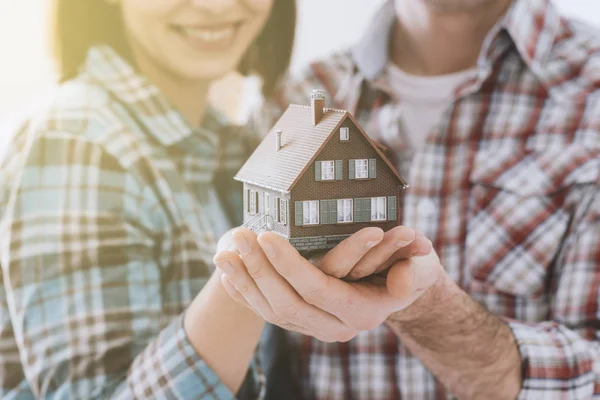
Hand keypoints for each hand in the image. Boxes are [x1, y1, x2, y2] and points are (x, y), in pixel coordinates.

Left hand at [213, 227, 441, 341]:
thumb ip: (416, 270)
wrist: (398, 290)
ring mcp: (317, 327)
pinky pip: (267, 313)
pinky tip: (226, 274)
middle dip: (260, 269)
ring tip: (222, 252)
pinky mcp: (303, 322)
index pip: (318, 290)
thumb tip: (402, 281)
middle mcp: (336, 327)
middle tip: (240, 235)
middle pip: (288, 303)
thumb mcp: (421, 265)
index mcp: (361, 312)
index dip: (289, 264)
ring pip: (272, 311)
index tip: (266, 235)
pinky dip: (245, 294)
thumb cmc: (411, 268)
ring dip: (244, 281)